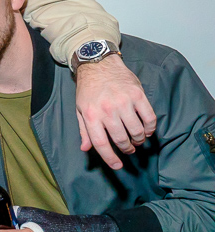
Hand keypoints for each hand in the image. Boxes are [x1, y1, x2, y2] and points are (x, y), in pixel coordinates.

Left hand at [75, 55, 155, 169]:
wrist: (99, 65)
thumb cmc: (88, 90)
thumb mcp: (80, 110)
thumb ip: (84, 130)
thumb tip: (86, 149)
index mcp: (91, 115)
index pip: (101, 144)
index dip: (110, 158)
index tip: (117, 166)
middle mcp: (107, 110)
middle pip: (121, 139)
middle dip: (127, 148)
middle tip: (129, 149)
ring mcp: (124, 102)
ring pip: (137, 131)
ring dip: (139, 140)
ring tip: (137, 139)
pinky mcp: (138, 95)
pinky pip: (149, 117)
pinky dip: (150, 128)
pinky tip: (147, 130)